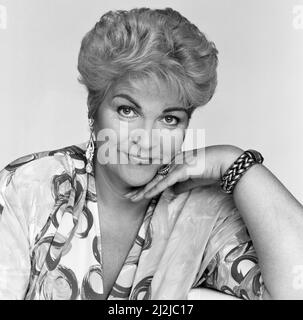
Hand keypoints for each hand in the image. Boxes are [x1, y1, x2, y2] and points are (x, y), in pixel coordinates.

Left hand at [124, 145, 243, 201]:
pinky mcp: (181, 169)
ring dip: (143, 190)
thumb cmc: (211, 169)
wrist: (225, 161)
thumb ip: (181, 185)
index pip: (158, 175)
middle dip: (140, 187)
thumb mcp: (193, 179)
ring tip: (131, 198)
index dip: (146, 184)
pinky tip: (145, 195)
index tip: (137, 192)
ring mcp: (176, 164)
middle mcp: (173, 161)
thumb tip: (171, 193)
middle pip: (153, 177)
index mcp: (174, 162)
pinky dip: (155, 189)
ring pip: (156, 180)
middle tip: (128, 195)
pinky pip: (165, 181)